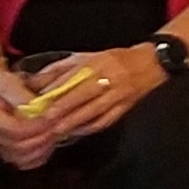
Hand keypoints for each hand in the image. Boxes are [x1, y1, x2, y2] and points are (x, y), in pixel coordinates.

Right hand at [0, 62, 58, 168]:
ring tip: (56, 133)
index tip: (52, 117)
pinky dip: (40, 155)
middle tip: (59, 126)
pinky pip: (26, 162)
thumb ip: (23, 95)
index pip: (15, 130)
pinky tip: (48, 143)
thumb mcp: (10, 82)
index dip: (37, 126)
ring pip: (24, 158)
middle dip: (43, 137)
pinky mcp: (7, 154)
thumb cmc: (2, 85)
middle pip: (20, 146)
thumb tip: (39, 107)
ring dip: (44, 147)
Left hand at [31, 43, 167, 144]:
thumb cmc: (114, 60)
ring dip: (75, 120)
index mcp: (97, 62)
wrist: (151, 64)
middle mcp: (109, 77)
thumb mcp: (88, 57)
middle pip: (83, 94)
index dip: (57, 89)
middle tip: (47, 119)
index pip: (74, 76)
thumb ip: (63, 68)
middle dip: (64, 107)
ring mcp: (119, 93)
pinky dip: (91, 126)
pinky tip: (78, 131)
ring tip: (58, 130)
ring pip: (94, 109)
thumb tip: (37, 80)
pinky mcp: (126, 106)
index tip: (41, 99)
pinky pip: (107, 118)